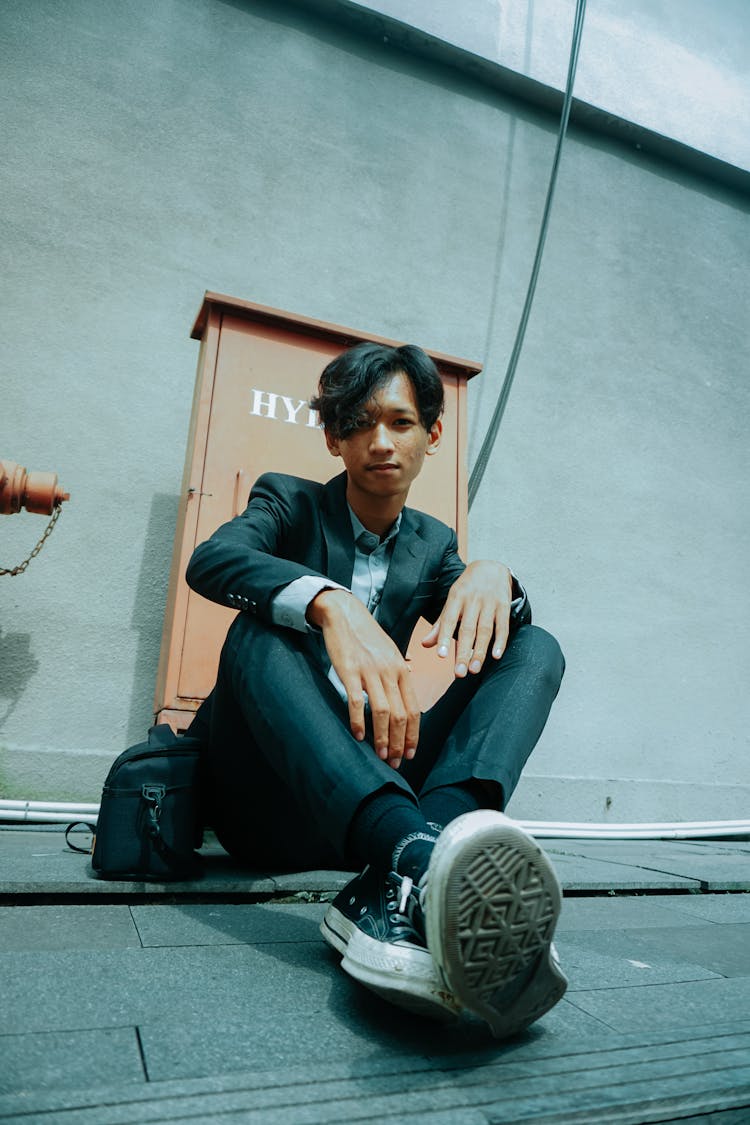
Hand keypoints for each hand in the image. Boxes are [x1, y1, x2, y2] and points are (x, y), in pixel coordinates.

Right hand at [307, 589, 419, 769]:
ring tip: (382, 756)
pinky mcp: (350, 671)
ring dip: (383, 738)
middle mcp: (390, 672)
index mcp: (402, 669)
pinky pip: (357, 701)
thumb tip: (410, 682)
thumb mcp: (390, 652)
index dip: (414, 734)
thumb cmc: (367, 636)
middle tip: (397, 762)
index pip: (414, 709)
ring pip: (382, 711)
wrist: (344, 614)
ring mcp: (370, 672)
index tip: (411, 753)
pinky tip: (359, 736)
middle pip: (401, 714)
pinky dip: (359, 721)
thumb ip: (400, 670)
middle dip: (400, 743)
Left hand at [421, 560, 512, 676]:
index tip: (440, 655)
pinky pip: (503, 626)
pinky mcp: (504, 605)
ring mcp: (490, 602)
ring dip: (480, 651)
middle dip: (463, 652)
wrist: (492, 567)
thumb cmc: (468, 588)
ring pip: (485, 630)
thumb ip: (440, 624)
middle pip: (467, 629)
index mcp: (456, 597)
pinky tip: (496, 656)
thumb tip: (425, 645)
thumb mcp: (452, 601)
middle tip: (459, 672)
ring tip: (475, 669)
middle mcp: (473, 600)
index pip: (448, 619)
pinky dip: (500, 641)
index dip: (443, 637)